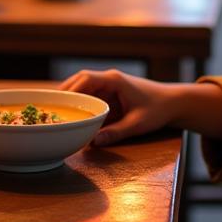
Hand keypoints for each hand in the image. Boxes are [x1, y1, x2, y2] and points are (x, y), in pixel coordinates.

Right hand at [59, 68, 174, 146]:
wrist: (173, 103)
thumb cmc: (158, 109)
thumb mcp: (138, 123)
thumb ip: (116, 132)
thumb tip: (93, 141)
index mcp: (114, 80)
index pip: (86, 79)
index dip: (70, 89)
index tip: (58, 102)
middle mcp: (109, 80)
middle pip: (80, 81)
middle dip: (65, 94)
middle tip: (49, 108)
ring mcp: (109, 86)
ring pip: (83, 89)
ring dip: (71, 100)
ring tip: (54, 113)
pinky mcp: (110, 95)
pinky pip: (91, 97)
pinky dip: (80, 106)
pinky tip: (70, 117)